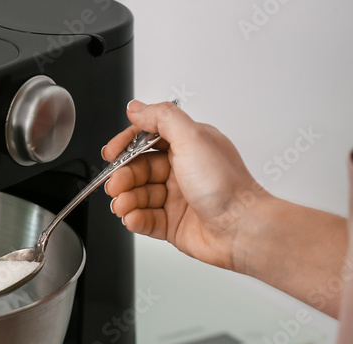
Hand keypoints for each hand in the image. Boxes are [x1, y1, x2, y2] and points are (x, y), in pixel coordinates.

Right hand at [103, 100, 270, 272]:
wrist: (241, 228)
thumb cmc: (226, 185)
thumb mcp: (193, 138)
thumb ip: (162, 118)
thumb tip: (137, 107)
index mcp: (188, 146)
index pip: (146, 140)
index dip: (125, 145)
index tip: (111, 153)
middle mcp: (181, 170)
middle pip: (137, 169)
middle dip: (122, 177)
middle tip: (116, 185)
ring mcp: (176, 198)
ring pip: (137, 196)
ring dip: (125, 200)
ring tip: (123, 205)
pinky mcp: (172, 223)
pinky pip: (144, 219)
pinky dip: (134, 219)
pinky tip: (132, 218)